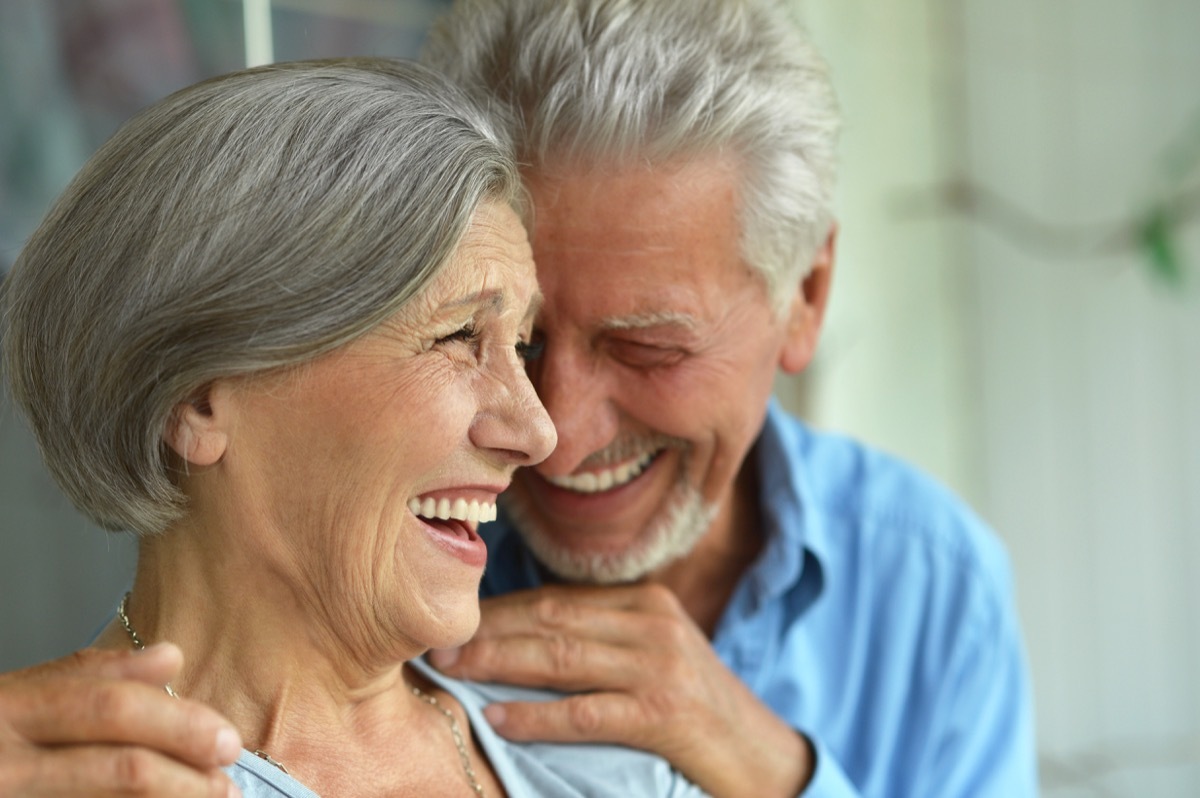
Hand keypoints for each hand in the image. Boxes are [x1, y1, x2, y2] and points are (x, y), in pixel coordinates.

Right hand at [0, 644, 241, 796]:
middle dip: (185, 777)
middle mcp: (3, 762)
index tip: (226, 739)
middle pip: (117, 766)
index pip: (109, 709)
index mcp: (6, 709)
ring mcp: (7, 797)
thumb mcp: (10, 697)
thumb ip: (86, 678)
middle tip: (228, 783)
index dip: (177, 723)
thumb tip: (170, 659)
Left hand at [428, 584, 812, 797]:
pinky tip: (498, 720)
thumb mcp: (652, 657)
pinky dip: (536, 716)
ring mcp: (660, 666)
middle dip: (489, 632)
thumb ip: (599, 640)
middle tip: (437, 644)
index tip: (454, 622)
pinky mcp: (663, 713)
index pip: (556, 599)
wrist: (759, 755)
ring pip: (561, 658)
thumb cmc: (693, 708)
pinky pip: (584, 712)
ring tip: (454, 671)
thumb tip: (515, 641)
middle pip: (552, 619)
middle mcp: (652, 624)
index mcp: (644, 602)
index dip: (500, 611)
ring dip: (499, 664)